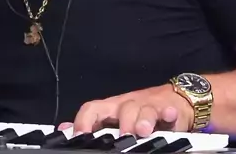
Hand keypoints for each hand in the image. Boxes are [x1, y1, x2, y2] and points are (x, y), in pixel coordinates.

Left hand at [61, 84, 193, 136]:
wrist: (172, 99)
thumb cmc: (137, 111)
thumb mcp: (113, 117)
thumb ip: (92, 124)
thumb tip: (64, 128)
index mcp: (111, 108)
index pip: (93, 108)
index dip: (85, 120)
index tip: (79, 136)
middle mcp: (128, 105)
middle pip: (123, 107)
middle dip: (121, 121)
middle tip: (121, 136)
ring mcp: (148, 107)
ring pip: (144, 109)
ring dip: (143, 119)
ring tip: (142, 130)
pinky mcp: (168, 110)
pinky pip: (168, 110)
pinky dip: (168, 113)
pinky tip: (169, 117)